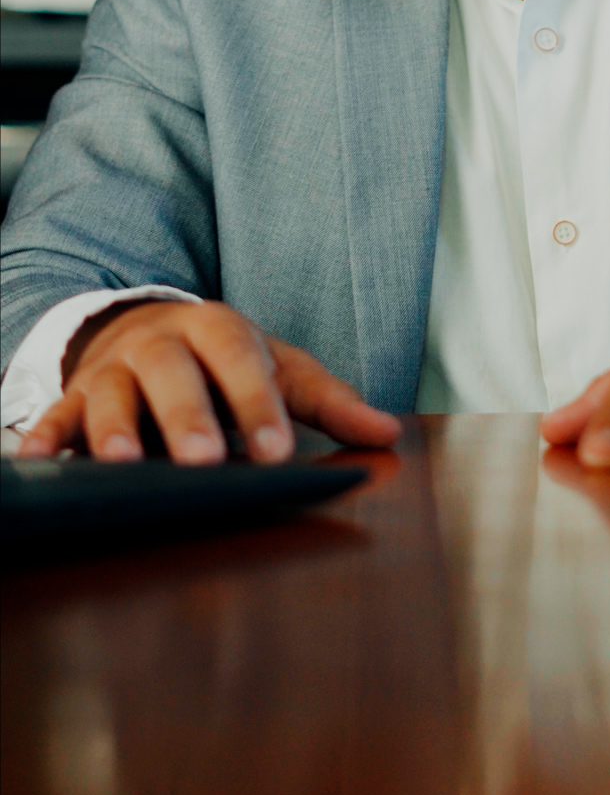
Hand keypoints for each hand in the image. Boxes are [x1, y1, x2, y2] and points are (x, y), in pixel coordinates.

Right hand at [16, 300, 400, 464]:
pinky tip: (35, 461)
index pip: (241, 358)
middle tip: (204, 461)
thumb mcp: (277, 368)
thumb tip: (387, 434)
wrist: (149, 328)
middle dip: (187, 415)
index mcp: (219, 329)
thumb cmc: (224, 360)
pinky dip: (45, 436)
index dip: (258, 404)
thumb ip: (327, 401)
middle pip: (172, 371)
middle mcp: (163, 342)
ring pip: (110, 392)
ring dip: (114, 428)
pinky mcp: (76, 395)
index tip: (278, 452)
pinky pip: (57, 415)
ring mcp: (115, 368)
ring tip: (124, 466)